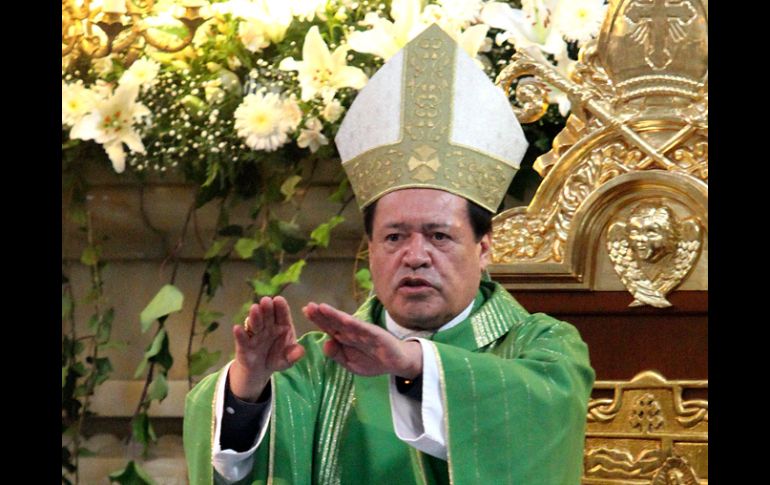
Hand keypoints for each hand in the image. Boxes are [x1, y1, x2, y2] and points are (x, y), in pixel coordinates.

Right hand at [229, 296, 304, 401]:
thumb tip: (301, 352)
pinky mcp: (244, 343)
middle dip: (267, 308)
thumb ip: (293, 355)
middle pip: (267, 315)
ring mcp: (255, 334)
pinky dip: (239, 334)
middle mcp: (268, 326)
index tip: (279, 300)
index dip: (280, 307)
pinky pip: (242, 338)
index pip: (282, 314)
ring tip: (254, 308)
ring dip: (254, 316)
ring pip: (255, 323)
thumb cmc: (277, 358)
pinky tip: (237, 328)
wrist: (260, 369)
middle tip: (266, 300)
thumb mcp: (287, 359)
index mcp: (282, 326)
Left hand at [303, 302, 421, 378]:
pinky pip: (363, 329)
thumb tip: (325, 344)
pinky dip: (354, 324)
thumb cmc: (373, 361)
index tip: (305, 310)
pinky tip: (344, 319)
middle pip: (335, 321)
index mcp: (345, 338)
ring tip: (321, 307)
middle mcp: (352, 331)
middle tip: (309, 306)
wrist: (397, 363)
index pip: (329, 326)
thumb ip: (337, 355)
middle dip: (322, 314)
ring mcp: (364, 332)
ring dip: (334, 315)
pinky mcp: (376, 335)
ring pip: (346, 322)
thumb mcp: (350, 363)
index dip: (317, 319)